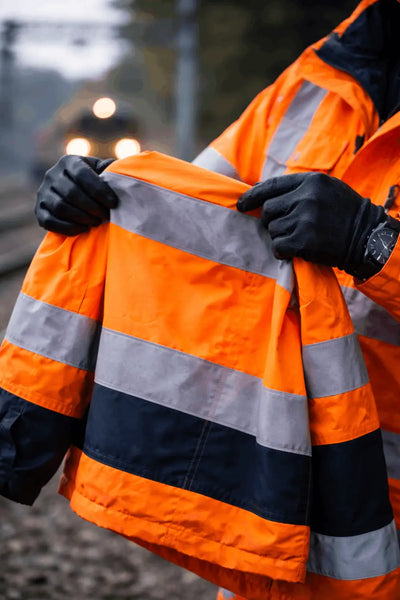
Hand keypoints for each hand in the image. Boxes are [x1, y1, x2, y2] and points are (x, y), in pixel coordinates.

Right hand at [35, 155, 116, 235]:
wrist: (73, 193)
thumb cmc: (93, 181)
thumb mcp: (100, 170)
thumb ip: (109, 169)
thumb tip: (117, 170)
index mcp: (68, 161)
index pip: (82, 175)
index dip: (99, 190)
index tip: (113, 203)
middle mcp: (52, 174)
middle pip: (72, 193)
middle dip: (92, 207)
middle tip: (106, 216)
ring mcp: (43, 192)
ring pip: (61, 207)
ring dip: (82, 218)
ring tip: (96, 222)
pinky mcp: (39, 210)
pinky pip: (50, 222)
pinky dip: (68, 228)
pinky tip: (83, 229)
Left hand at [237, 172, 385, 274]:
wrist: (366, 237)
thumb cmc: (344, 212)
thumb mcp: (325, 189)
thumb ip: (297, 189)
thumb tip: (261, 195)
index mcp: (311, 181)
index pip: (271, 186)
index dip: (252, 196)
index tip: (241, 204)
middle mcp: (306, 198)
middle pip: (268, 210)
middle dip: (271, 221)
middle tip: (285, 227)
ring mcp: (305, 220)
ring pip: (272, 230)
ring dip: (280, 236)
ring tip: (299, 237)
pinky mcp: (304, 242)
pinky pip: (277, 247)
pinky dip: (281, 251)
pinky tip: (294, 250)